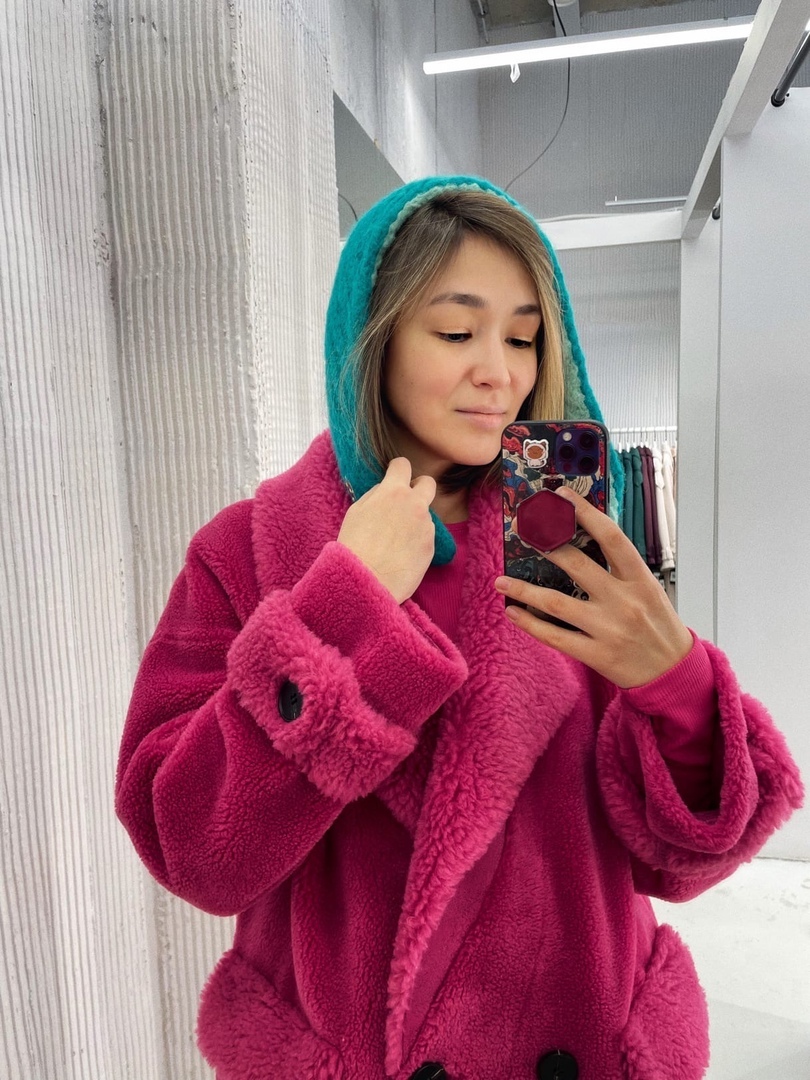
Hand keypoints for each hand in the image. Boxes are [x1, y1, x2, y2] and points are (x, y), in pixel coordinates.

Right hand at [337, 457, 436, 603]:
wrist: (367, 581)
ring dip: (414, 520)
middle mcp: (415, 504)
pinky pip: (426, 535)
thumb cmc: (355, 547)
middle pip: (428, 483)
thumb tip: (386, 489)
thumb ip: (376, 495)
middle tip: (405, 501)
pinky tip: (401, 553)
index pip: (403, 464)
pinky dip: (417, 540)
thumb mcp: (356, 511)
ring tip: (395, 540)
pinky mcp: (431, 546)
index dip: (397, 470)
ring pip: (425, 514)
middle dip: (419, 487)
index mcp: (394, 492)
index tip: (393, 476)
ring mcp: (427, 526)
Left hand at [494, 487, 692, 688]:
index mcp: (640, 580)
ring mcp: (608, 629)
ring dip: (524, 589)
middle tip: (520, 531)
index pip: (611, 538)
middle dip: (544, 545)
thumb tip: (579, 543)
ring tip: (502, 581)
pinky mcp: (596, 654)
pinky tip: (513, 612)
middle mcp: (624, 601)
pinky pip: (555, 636)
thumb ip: (620, 570)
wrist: (674, 673)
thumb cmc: (659, 627)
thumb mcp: (649, 590)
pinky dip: (530, 623)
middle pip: (577, 565)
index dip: (585, 514)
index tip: (562, 497)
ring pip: (556, 603)